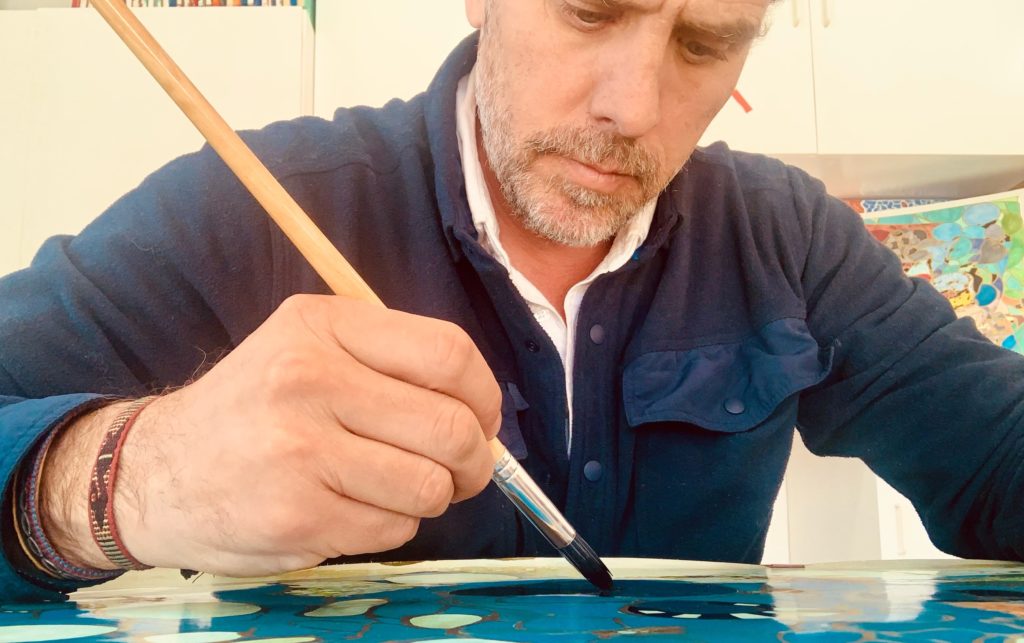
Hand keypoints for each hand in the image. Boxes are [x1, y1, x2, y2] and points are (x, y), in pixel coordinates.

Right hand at [41, 295, 502, 575]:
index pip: (449, 354)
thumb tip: (481, 410)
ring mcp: (300, 451)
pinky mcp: (296, 516)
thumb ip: (389, 362)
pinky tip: (351, 509)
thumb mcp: (306, 349)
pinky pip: (393, 528)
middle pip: (451, 427)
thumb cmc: (252, 410)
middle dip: (475, 461)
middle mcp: (309, 379)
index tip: (481, 418)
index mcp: (322, 326)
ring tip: (396, 488)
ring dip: (431, 498)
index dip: (485, 395)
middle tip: (463, 471)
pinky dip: (390, 526)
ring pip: (429, 486)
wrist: (154, 473)